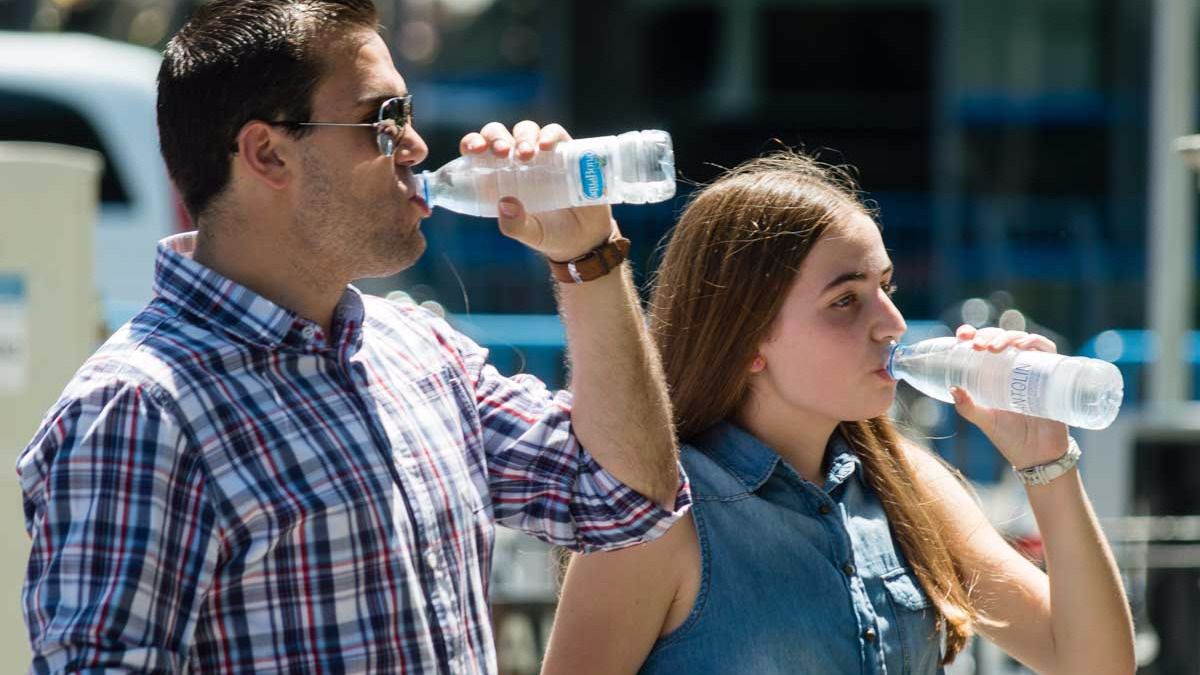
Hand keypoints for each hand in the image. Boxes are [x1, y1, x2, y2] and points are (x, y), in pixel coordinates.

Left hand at [459, 121, 616, 260]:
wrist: (586, 237)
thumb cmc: (551, 234)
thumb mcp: (530, 234)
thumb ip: (515, 225)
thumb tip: (505, 204)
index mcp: (499, 178)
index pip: (479, 152)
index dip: (472, 143)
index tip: (475, 150)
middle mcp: (517, 162)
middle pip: (499, 135)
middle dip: (496, 138)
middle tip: (502, 153)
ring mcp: (542, 155)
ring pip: (525, 130)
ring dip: (523, 137)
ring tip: (526, 155)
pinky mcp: (566, 152)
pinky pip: (555, 134)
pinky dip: (549, 135)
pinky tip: (546, 146)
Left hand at [949, 324, 1071, 469]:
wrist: (1038, 456)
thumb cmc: (1010, 437)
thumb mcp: (985, 420)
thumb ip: (967, 407)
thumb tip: (953, 388)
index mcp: (993, 374)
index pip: (983, 345)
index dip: (973, 334)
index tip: (962, 335)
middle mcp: (1012, 368)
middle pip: (1001, 338)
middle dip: (988, 335)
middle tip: (976, 346)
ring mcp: (1033, 370)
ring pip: (1022, 340)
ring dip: (1008, 336)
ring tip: (994, 347)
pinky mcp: (1052, 375)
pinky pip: (1047, 350)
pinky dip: (1035, 341)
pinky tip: (1023, 345)